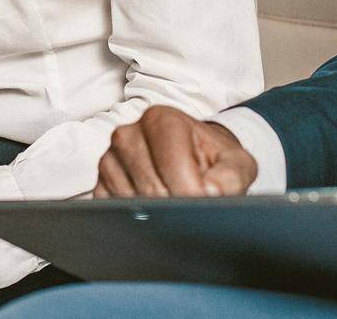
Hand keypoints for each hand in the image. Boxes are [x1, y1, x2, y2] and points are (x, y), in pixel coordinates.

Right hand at [96, 105, 257, 197]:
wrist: (194, 160)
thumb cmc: (213, 160)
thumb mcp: (236, 164)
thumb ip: (232, 176)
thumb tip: (211, 191)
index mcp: (161, 119)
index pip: (171, 164)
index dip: (191, 190)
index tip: (204, 199)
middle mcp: (129, 133)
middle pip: (151, 188)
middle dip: (175, 205)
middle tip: (190, 203)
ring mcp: (110, 158)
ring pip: (130, 202)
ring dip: (155, 213)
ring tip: (172, 200)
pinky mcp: (100, 182)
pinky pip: (112, 210)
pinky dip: (134, 217)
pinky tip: (152, 208)